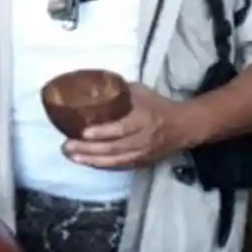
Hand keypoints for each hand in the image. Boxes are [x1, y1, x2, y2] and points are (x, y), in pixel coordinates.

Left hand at [63, 84, 196, 168]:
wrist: (184, 126)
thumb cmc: (158, 105)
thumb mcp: (141, 92)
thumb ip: (119, 90)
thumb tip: (92, 85)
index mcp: (144, 119)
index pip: (121, 128)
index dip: (102, 132)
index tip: (83, 132)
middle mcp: (144, 139)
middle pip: (114, 148)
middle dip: (88, 149)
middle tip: (66, 146)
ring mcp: (143, 153)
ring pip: (115, 161)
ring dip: (91, 160)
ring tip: (71, 156)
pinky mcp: (142, 162)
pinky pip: (120, 167)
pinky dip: (102, 165)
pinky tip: (86, 163)